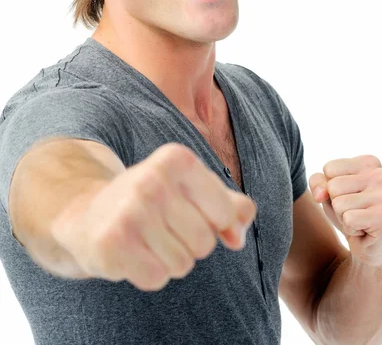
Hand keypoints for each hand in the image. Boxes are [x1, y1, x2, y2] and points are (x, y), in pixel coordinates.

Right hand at [52, 143, 256, 290]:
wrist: (89, 214)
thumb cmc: (153, 201)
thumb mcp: (193, 190)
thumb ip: (231, 207)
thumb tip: (238, 237)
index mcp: (177, 158)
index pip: (225, 213)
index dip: (211, 221)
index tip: (185, 209)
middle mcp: (153, 179)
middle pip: (204, 242)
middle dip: (189, 243)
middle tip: (161, 226)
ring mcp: (130, 211)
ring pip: (182, 264)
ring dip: (169, 260)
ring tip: (146, 239)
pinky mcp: (112, 243)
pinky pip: (157, 278)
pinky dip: (149, 273)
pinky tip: (132, 253)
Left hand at [309, 155, 381, 268]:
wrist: (369, 245)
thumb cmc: (349, 211)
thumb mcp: (328, 191)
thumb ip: (317, 182)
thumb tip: (319, 195)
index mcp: (369, 162)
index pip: (329, 168)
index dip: (330, 187)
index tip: (348, 195)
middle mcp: (381, 174)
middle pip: (333, 186)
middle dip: (336, 204)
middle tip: (353, 211)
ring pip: (339, 204)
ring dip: (343, 217)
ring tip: (358, 219)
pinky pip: (348, 219)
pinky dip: (350, 228)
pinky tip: (363, 229)